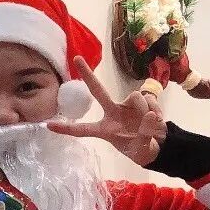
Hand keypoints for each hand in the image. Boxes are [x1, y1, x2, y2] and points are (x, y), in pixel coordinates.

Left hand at [48, 55, 166, 167]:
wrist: (161, 145)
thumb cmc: (144, 150)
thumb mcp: (142, 151)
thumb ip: (144, 136)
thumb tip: (148, 114)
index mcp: (105, 130)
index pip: (82, 130)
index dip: (66, 129)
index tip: (48, 125)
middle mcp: (113, 113)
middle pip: (97, 91)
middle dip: (87, 74)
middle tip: (76, 58)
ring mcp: (127, 105)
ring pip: (135, 97)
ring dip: (146, 110)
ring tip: (152, 126)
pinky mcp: (142, 100)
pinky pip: (148, 98)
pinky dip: (156, 109)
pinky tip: (158, 119)